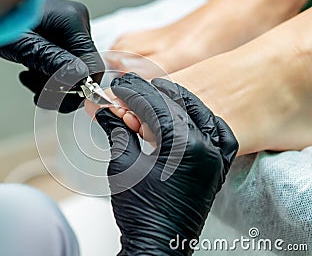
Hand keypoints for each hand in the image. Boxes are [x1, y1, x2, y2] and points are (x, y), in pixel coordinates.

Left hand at [0, 0, 103, 112]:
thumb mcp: (23, 44)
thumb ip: (51, 60)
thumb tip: (78, 77)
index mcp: (72, 21)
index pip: (92, 64)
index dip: (80, 87)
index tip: (62, 99)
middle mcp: (77, 24)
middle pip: (84, 70)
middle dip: (62, 88)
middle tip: (40, 95)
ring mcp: (71, 30)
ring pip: (74, 70)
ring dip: (52, 83)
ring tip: (29, 79)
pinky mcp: (64, 37)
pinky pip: (65, 64)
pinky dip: (49, 75)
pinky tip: (31, 72)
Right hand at [95, 74, 237, 254]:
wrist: (158, 244)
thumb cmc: (142, 213)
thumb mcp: (123, 166)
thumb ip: (117, 132)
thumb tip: (107, 113)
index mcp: (186, 147)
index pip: (156, 107)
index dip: (133, 94)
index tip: (119, 87)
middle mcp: (208, 150)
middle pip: (177, 107)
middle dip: (150, 95)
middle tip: (129, 89)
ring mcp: (216, 159)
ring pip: (200, 115)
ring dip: (176, 103)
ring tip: (154, 95)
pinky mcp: (216, 169)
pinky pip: (219, 135)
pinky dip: (203, 121)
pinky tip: (188, 117)